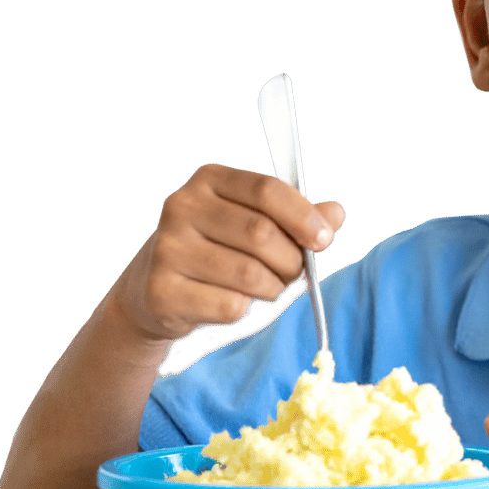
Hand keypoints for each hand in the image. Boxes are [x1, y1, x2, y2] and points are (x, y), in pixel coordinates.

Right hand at [107, 163, 345, 341]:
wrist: (152, 289)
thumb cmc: (217, 248)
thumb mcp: (254, 221)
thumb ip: (297, 216)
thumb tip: (336, 213)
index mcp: (209, 180)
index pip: (267, 190)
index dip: (303, 216)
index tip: (323, 240)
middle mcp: (182, 206)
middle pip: (262, 234)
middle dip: (291, 260)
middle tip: (293, 272)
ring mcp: (167, 248)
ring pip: (249, 274)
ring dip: (272, 287)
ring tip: (265, 287)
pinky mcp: (161, 291)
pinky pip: (229, 305)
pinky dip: (244, 309)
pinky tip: (233, 301)